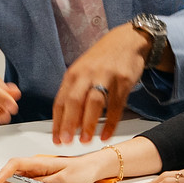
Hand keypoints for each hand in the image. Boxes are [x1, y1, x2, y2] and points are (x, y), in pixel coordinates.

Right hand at [0, 151, 118, 182]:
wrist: (91, 169)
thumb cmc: (80, 171)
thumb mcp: (62, 180)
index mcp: (39, 162)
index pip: (15, 165)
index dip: (3, 174)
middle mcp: (33, 166)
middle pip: (9, 173)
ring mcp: (33, 172)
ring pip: (10, 179)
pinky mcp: (35, 179)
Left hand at [51, 23, 149, 144]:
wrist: (127, 41)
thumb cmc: (102, 60)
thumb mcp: (83, 72)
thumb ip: (75, 93)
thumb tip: (68, 122)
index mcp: (73, 74)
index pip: (60, 101)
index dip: (57, 122)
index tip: (56, 139)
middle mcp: (87, 74)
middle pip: (75, 101)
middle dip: (69, 123)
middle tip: (67, 142)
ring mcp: (106, 77)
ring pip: (94, 102)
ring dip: (88, 124)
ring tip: (85, 140)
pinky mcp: (123, 81)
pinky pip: (116, 105)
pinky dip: (111, 123)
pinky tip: (105, 135)